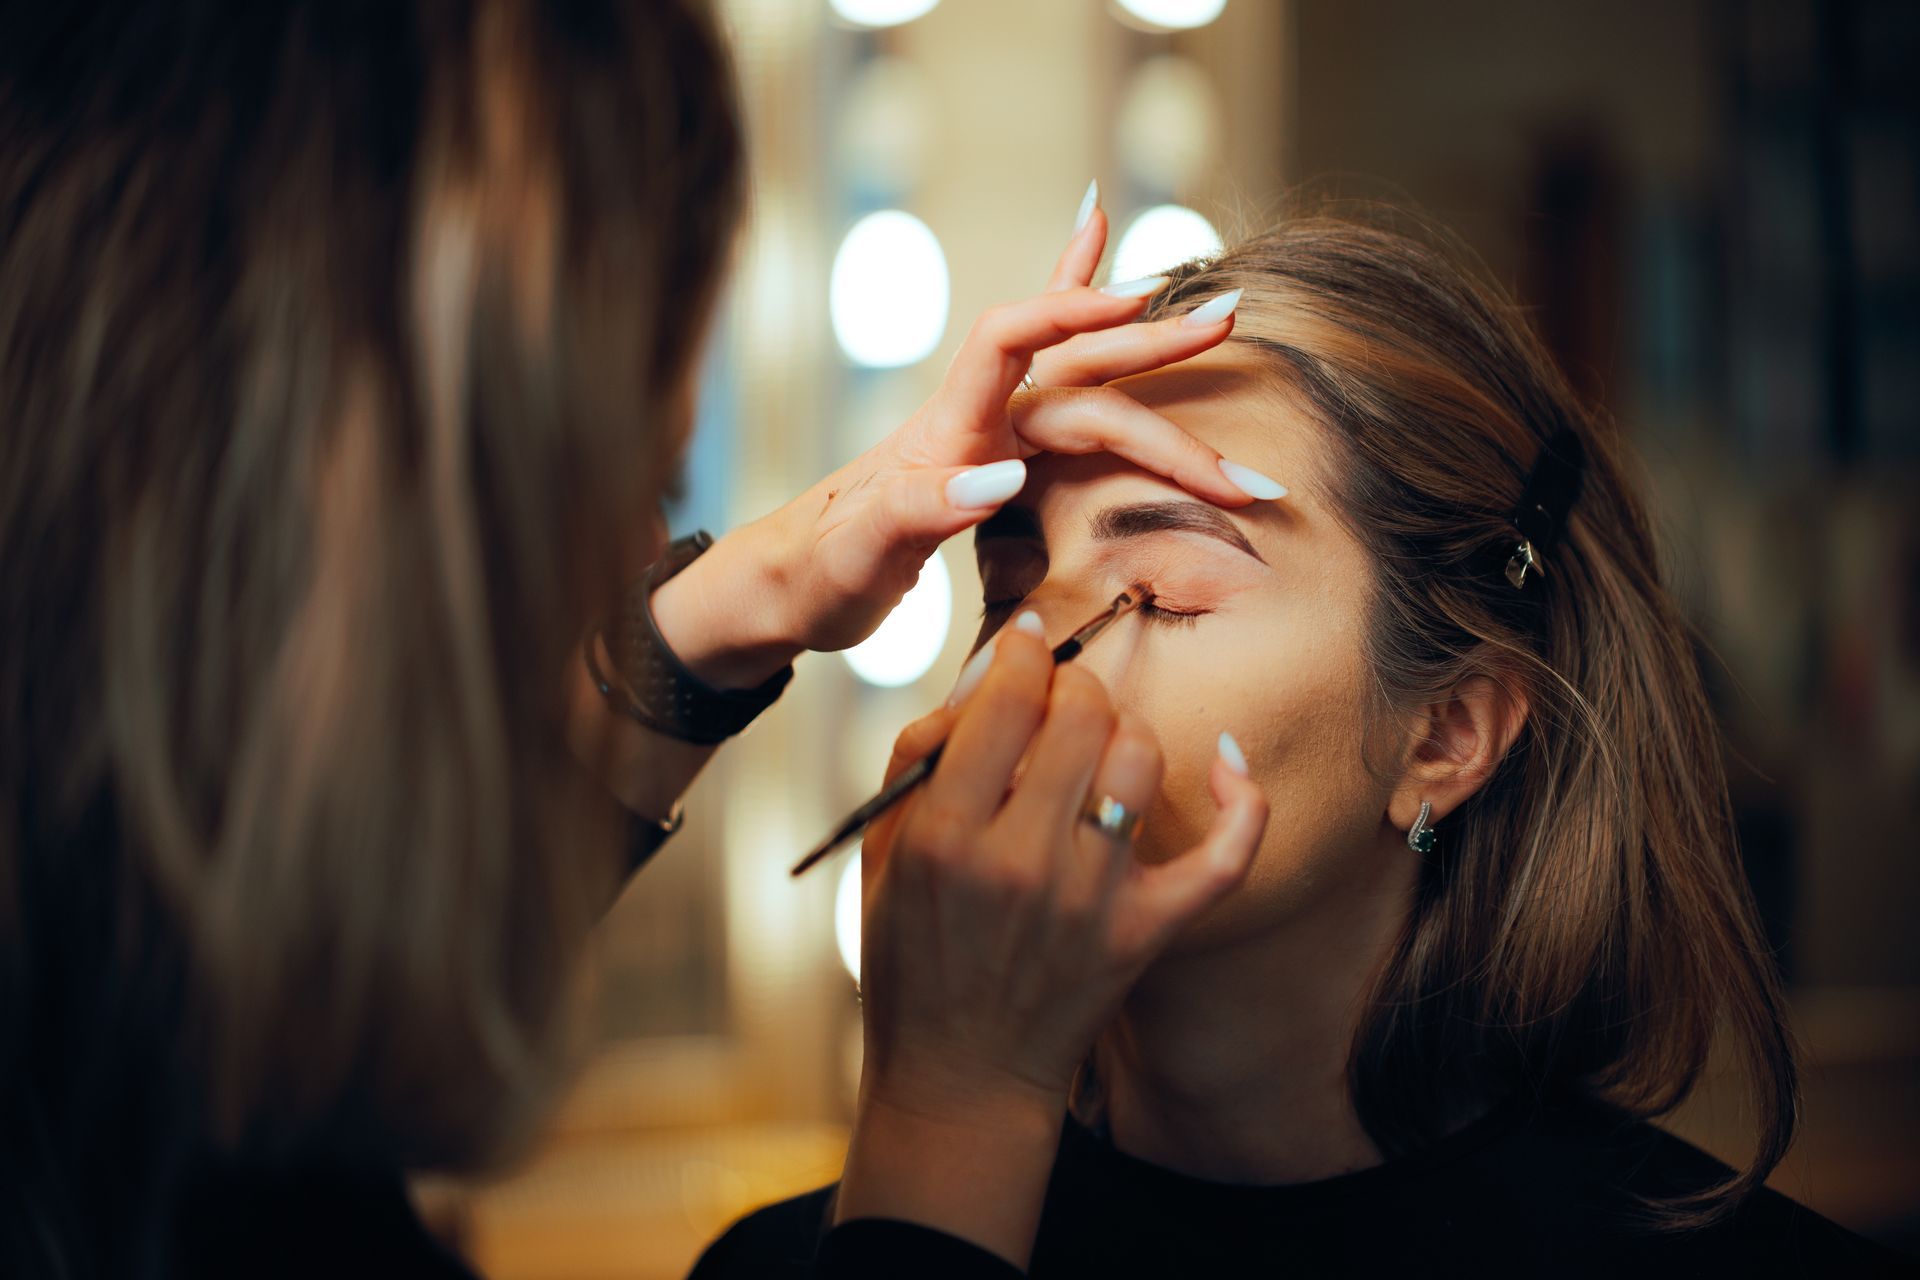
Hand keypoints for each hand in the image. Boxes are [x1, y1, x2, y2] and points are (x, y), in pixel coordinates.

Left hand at [664, 193, 1274, 683]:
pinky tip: (1097, 237)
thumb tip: (1002, 475)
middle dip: (1153, 348)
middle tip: (1231, 321)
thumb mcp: (857, 560)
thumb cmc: (813, 577)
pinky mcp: (998, 450)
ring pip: (1085, 382)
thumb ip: (921, 512)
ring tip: (1225, 325)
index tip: (1143, 309)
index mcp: (941, 430)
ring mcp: (989, 430)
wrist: (784, 586)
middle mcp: (973, 417)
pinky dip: (1078, 307)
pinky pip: (1054, 377)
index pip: (1009, 342)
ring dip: (1153, 360)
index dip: (1073, 314)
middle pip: (1072, 365)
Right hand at [835, 621, 1267, 1263]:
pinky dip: (1240, 803)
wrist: (961, 1073)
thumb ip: (921, 754)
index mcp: (944, 834)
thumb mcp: (882, 852)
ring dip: (1124, 731)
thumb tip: (988, 675)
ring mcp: (1092, 899)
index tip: (1025, 647)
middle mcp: (1022, 861)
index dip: (1024, 651)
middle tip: (1058, 700)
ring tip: (1100, 749)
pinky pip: (1225, 856)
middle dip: (1072, 684)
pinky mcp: (1147, 932)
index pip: (1009, 697)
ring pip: (1142, 758)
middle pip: (1082, 712)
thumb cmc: (912, 956)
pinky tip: (1228, 763)